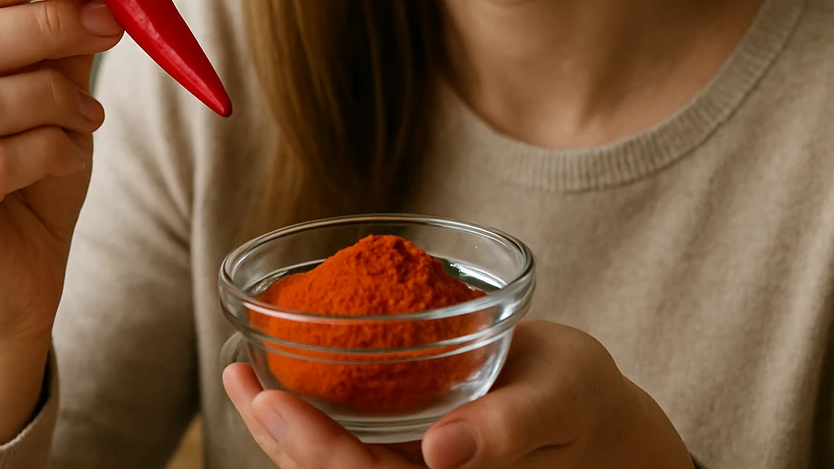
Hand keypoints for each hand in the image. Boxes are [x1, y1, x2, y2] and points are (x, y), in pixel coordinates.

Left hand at [224, 319, 693, 468]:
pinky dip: (304, 416)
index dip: (313, 451)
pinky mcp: (403, 453)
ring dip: (279, 429)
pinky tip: (274, 380)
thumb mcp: (563, 399)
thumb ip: (512, 427)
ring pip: (330, 464)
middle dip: (279, 439)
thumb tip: (445, 451)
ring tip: (237, 375)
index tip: (270, 400)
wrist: (596, 416)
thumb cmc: (587, 404)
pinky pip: (344, 442)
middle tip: (238, 378)